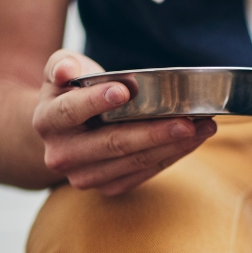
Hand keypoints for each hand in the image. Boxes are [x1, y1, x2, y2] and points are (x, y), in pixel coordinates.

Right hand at [32, 49, 216, 194]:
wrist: (63, 134)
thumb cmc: (71, 93)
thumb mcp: (63, 71)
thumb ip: (63, 65)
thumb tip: (65, 72)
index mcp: (47, 121)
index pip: (71, 111)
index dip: (96, 101)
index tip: (124, 90)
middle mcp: (62, 155)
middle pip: (113, 144)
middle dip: (154, 132)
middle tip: (188, 121)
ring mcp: (86, 176)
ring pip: (135, 162)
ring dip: (173, 146)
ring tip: (204, 127)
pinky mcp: (110, 188)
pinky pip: (146, 173)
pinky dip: (173, 156)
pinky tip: (195, 140)